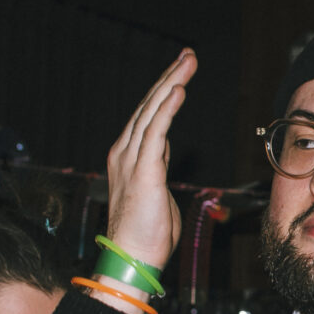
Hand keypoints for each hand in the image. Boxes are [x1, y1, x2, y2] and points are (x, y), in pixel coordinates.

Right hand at [101, 52, 194, 280]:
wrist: (131, 258)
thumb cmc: (145, 234)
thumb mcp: (155, 190)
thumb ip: (157, 166)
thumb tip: (164, 150)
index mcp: (128, 157)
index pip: (148, 115)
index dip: (164, 90)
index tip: (180, 72)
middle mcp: (125, 152)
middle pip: (149, 105)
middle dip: (169, 77)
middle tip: (188, 55)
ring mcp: (131, 159)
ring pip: (152, 111)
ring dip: (171, 83)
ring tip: (187, 62)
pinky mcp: (143, 170)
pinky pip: (156, 131)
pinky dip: (167, 108)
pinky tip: (178, 89)